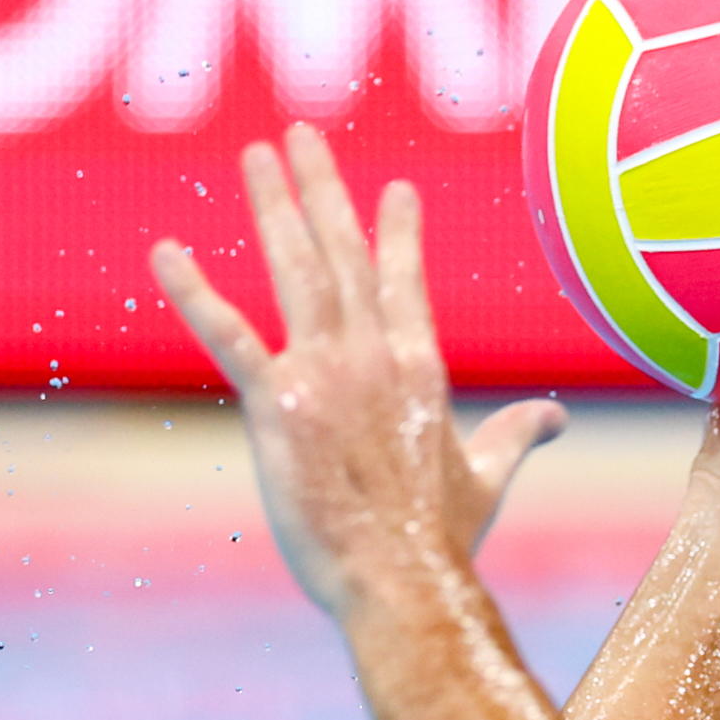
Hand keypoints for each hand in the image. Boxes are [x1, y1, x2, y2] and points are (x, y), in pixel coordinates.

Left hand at [150, 123, 564, 620]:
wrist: (406, 582)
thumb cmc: (444, 542)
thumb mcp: (488, 477)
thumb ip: (516, 435)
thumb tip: (555, 417)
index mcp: (422, 369)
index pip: (406, 281)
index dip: (397, 231)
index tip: (393, 188)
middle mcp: (376, 355)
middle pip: (344, 253)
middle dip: (322, 188)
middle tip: (300, 136)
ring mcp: (326, 373)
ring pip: (295, 270)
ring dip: (273, 207)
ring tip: (256, 158)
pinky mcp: (279, 404)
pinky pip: (229, 335)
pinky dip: (195, 291)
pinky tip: (165, 252)